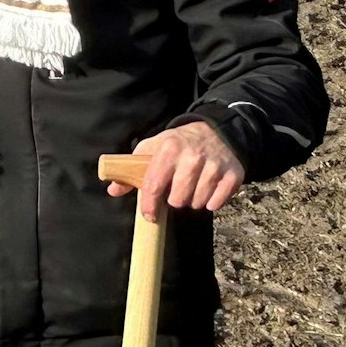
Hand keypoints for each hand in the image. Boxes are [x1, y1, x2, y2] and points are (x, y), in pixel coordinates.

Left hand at [118, 122, 244, 220]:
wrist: (215, 131)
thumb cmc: (178, 143)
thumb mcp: (152, 148)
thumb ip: (131, 169)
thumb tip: (113, 190)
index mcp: (169, 149)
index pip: (154, 185)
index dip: (149, 205)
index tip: (149, 215)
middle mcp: (192, 157)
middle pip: (177, 199)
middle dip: (174, 200)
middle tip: (176, 191)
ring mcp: (214, 166)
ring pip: (197, 203)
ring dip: (192, 201)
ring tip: (191, 187)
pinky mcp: (232, 175)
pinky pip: (216, 204)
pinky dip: (211, 202)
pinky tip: (207, 190)